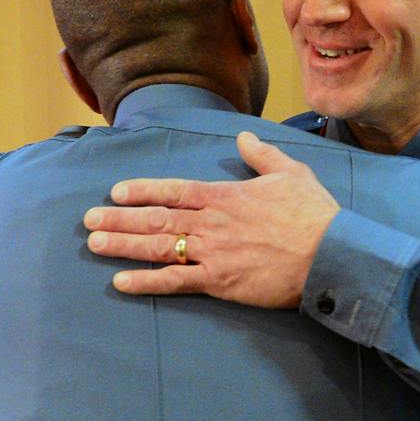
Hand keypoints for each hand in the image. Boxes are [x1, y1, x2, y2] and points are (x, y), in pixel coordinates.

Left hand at [84, 131, 339, 307]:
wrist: (331, 255)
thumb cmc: (314, 214)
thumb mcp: (290, 173)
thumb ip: (261, 155)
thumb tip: (243, 138)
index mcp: (224, 196)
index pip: (173, 190)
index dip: (142, 191)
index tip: (115, 192)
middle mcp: (210, 222)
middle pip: (155, 218)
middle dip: (119, 219)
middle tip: (88, 221)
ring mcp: (211, 253)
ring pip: (157, 247)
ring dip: (123, 245)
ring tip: (94, 245)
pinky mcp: (219, 282)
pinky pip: (175, 282)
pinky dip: (146, 282)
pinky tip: (121, 282)